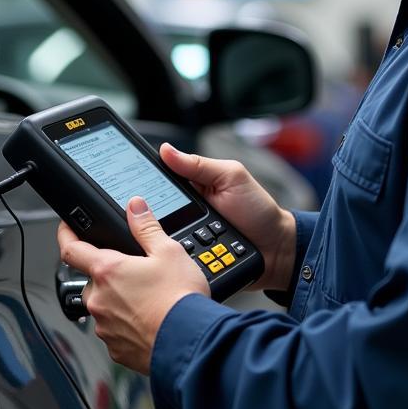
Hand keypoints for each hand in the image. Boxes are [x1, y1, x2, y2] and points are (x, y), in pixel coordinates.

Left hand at [58, 197, 208, 373]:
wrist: (190, 343)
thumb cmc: (179, 298)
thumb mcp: (169, 251)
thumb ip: (147, 227)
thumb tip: (135, 207)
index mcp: (108, 271)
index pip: (72, 249)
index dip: (66, 234)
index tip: (66, 229)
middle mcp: (99, 300)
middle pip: (93, 280)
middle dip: (109, 275)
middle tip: (136, 273)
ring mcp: (106, 327)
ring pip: (104, 307)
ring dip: (119, 301)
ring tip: (149, 299)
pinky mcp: (116, 349)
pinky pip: (116, 331)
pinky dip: (128, 325)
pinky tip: (150, 320)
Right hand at [159, 142, 297, 292]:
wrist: (276, 248)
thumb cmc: (258, 210)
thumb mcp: (231, 178)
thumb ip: (200, 165)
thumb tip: (166, 150)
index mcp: (191, 187)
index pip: (160, 182)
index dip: (144, 182)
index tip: (131, 185)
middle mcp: (184, 211)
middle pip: (153, 212)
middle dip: (152, 215)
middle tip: (156, 216)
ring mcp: (186, 236)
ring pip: (160, 237)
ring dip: (161, 237)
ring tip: (169, 236)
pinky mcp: (191, 258)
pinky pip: (173, 256)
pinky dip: (173, 256)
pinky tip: (173, 256)